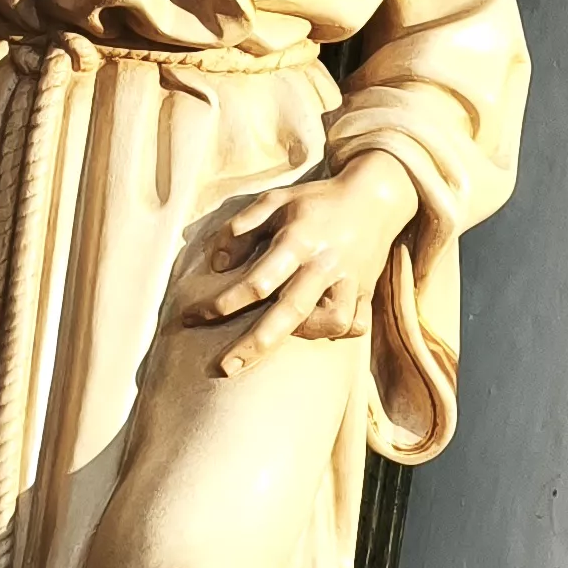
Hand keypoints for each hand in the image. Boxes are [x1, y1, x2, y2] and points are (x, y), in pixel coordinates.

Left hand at [196, 152, 417, 375]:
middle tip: (225, 369)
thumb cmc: (315, 202)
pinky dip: (337, 331)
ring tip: (281, 334)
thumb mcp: (273, 201)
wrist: (374, 198)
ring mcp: (350, 279)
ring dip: (305, 333)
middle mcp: (325, 264)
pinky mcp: (366, 290)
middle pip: (291, 312)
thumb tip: (216, 264)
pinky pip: (356, 323)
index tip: (193, 316)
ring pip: (334, 321)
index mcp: (299, 240)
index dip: (222, 302)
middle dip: (255, 344)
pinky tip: (316, 327)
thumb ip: (239, 229)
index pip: (258, 280)